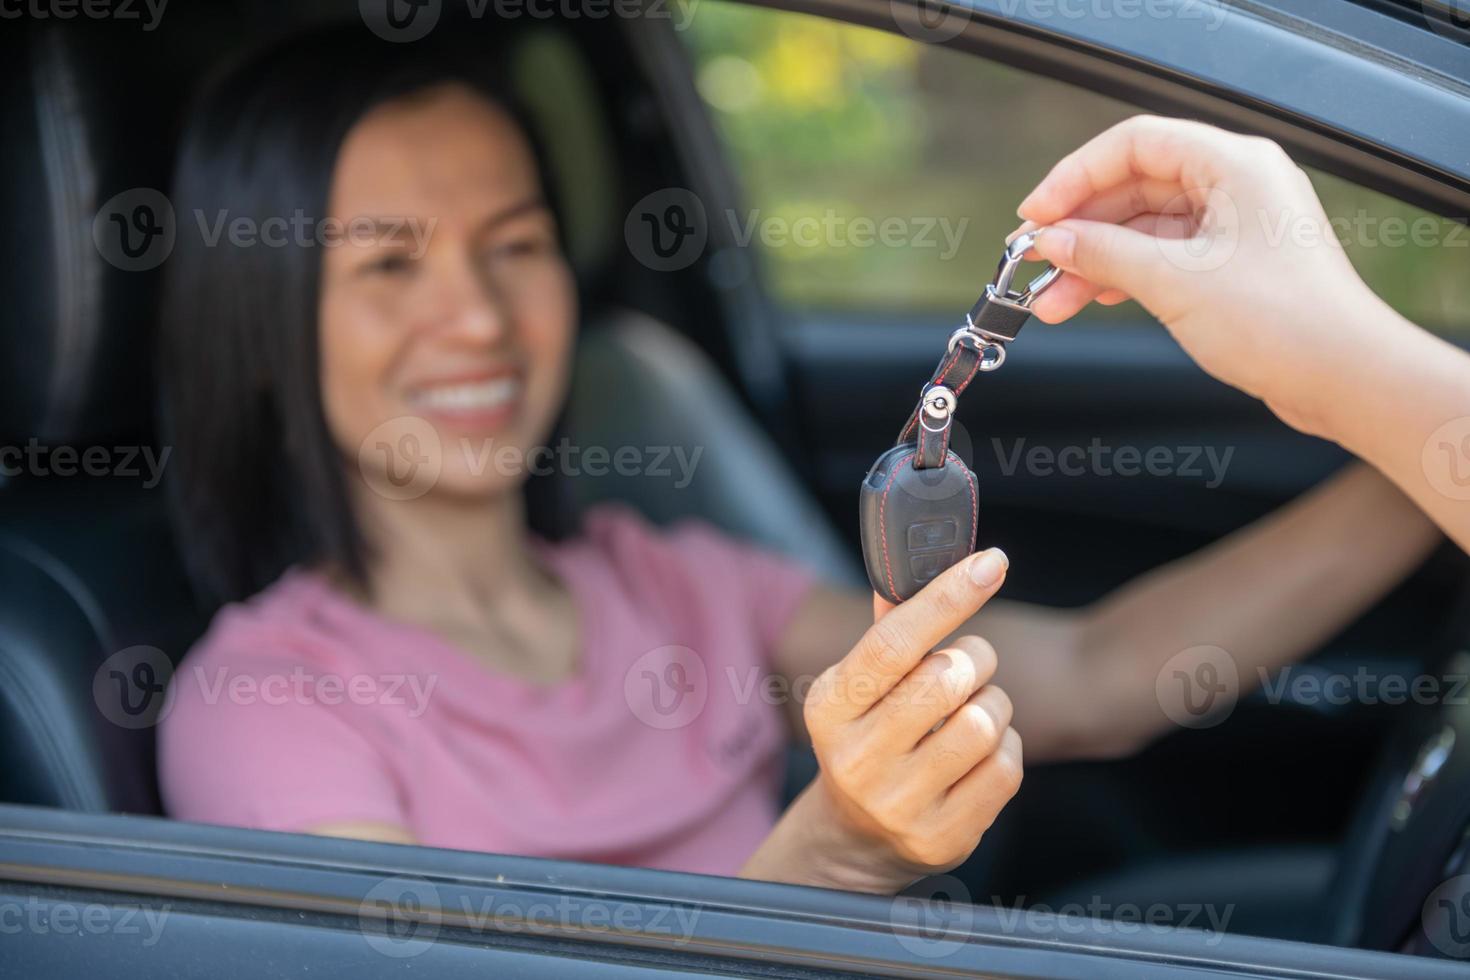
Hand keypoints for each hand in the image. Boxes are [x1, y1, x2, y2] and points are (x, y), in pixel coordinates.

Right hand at [785, 548, 1021, 893]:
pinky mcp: (942, 836)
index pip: (892, 642)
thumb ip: (890, 628)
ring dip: (994, 705)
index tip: (991, 563)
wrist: (859, 835)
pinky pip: (1005, 767)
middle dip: (976, 658)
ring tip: (973, 713)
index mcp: (831, 706)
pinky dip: (1005, 748)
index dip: (946, 597)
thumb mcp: (862, 686)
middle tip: (971, 663)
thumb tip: (917, 564)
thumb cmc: (871, 735)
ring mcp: (898, 802)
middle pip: (947, 678)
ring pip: (983, 722)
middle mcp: (857, 756)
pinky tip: (979, 755)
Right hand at [1012, 114, 1408, 439]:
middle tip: (1033, 259)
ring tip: (1052, 298)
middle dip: (1078, 227)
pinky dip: (1123, 276)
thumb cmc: (1283, 322)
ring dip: (1094, 260)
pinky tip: (1092, 299)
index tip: (1035, 214)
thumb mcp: (1174, 281)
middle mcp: (1237, 184)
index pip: (1134, 144)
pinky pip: (1162, 255)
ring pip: (1143, 227)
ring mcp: (1235, 225)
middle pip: (1133, 187)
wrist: (1343, 377)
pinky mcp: (1232, 264)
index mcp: (1233, 164)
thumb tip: (1051, 240)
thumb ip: (1103, 253)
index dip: (1075, 175)